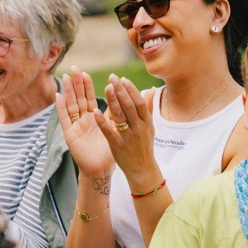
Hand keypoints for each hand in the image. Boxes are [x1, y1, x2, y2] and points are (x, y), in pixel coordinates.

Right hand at [55, 66, 114, 177]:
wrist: (102, 168)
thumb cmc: (110, 150)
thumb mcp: (116, 128)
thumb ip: (119, 112)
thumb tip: (127, 98)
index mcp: (94, 117)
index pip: (89, 98)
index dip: (86, 86)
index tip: (85, 73)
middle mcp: (83, 119)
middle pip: (78, 98)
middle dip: (76, 84)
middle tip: (73, 68)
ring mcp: (75, 126)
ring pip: (71, 105)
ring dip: (68, 91)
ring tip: (65, 77)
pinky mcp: (70, 134)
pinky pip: (64, 119)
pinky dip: (60, 107)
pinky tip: (58, 96)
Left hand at [96, 74, 157, 188]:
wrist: (142, 169)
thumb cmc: (144, 146)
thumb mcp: (150, 127)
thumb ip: (149, 108)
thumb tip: (152, 89)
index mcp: (147, 122)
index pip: (139, 102)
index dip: (131, 89)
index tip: (122, 79)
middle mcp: (139, 128)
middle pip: (129, 106)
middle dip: (120, 90)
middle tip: (112, 77)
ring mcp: (128, 137)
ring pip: (120, 116)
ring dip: (113, 101)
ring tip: (106, 87)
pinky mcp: (117, 146)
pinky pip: (109, 132)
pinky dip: (102, 121)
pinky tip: (95, 110)